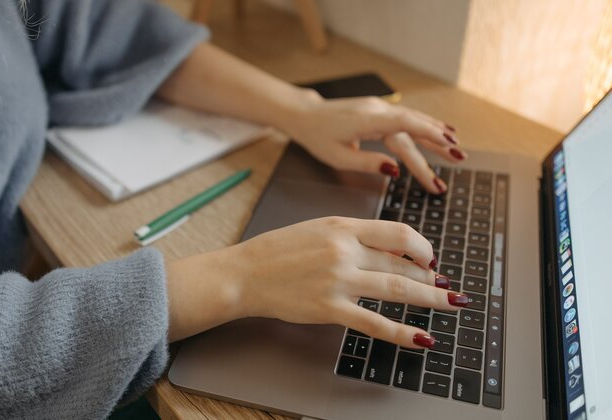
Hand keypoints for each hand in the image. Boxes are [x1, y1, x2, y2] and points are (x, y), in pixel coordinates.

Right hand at [167, 216, 468, 346]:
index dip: (423, 248)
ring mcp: (338, 281)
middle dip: (430, 277)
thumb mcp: (318, 228)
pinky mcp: (329, 309)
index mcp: (343, 227)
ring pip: (398, 289)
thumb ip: (354, 235)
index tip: (430, 259)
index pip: (399, 233)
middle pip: (403, 263)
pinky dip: (402, 333)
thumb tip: (392, 248)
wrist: (246, 273)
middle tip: (445, 287)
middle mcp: (345, 251)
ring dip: (431, 299)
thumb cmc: (278, 250)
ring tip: (451, 304)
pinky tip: (422, 339)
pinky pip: (375, 323)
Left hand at [279, 92, 467, 193]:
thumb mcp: (338, 158)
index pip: (405, 125)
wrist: (305, 114)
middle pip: (412, 129)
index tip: (449, 145)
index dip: (429, 134)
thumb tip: (395, 171)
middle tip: (459, 159)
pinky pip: (406, 119)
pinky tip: (440, 131)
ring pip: (412, 123)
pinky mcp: (379, 111)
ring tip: (456, 149)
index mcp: (366, 121)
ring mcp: (379, 108)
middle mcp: (377, 110)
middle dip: (437, 145)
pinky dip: (424, 126)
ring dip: (435, 134)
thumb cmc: (318, 137)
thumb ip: (368, 164)